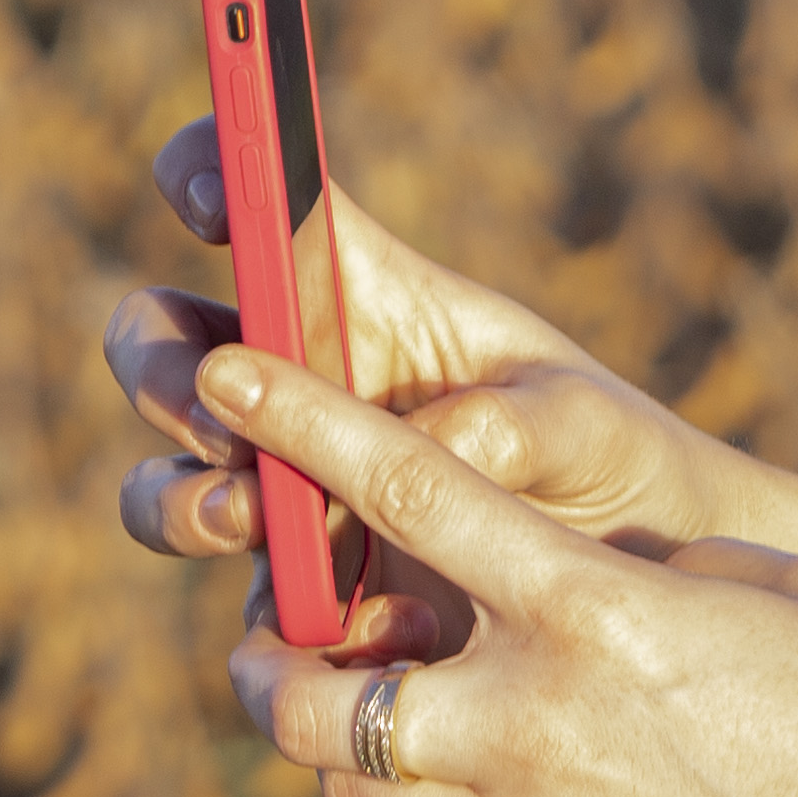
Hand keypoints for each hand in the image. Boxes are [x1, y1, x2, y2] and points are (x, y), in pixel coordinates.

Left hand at [98, 120, 797, 792]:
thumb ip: (653, 572)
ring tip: (372, 720)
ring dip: (344, 748)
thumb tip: (588, 585)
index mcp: (591, 611)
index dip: (301, 426)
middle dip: (264, 664)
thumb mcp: (784, 591)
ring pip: (350, 794)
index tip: (228, 378)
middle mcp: (527, 724)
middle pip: (308, 696)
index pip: (407, 489)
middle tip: (267, 644)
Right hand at [101, 125, 737, 588]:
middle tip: (215, 396)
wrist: (639, 587)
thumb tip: (429, 451)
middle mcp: (301, 382)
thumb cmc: (611, 460)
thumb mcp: (584, 422)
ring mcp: (287, 488)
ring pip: (165, 481)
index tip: (211, 202)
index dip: (206, 173)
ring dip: (179, 495)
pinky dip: (278, 610)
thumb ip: (509, 423)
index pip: (255, 202)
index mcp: (361, 292)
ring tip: (248, 515)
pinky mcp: (300, 590)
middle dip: (158, 366)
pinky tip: (360, 623)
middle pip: (161, 343)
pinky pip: (245, 602)